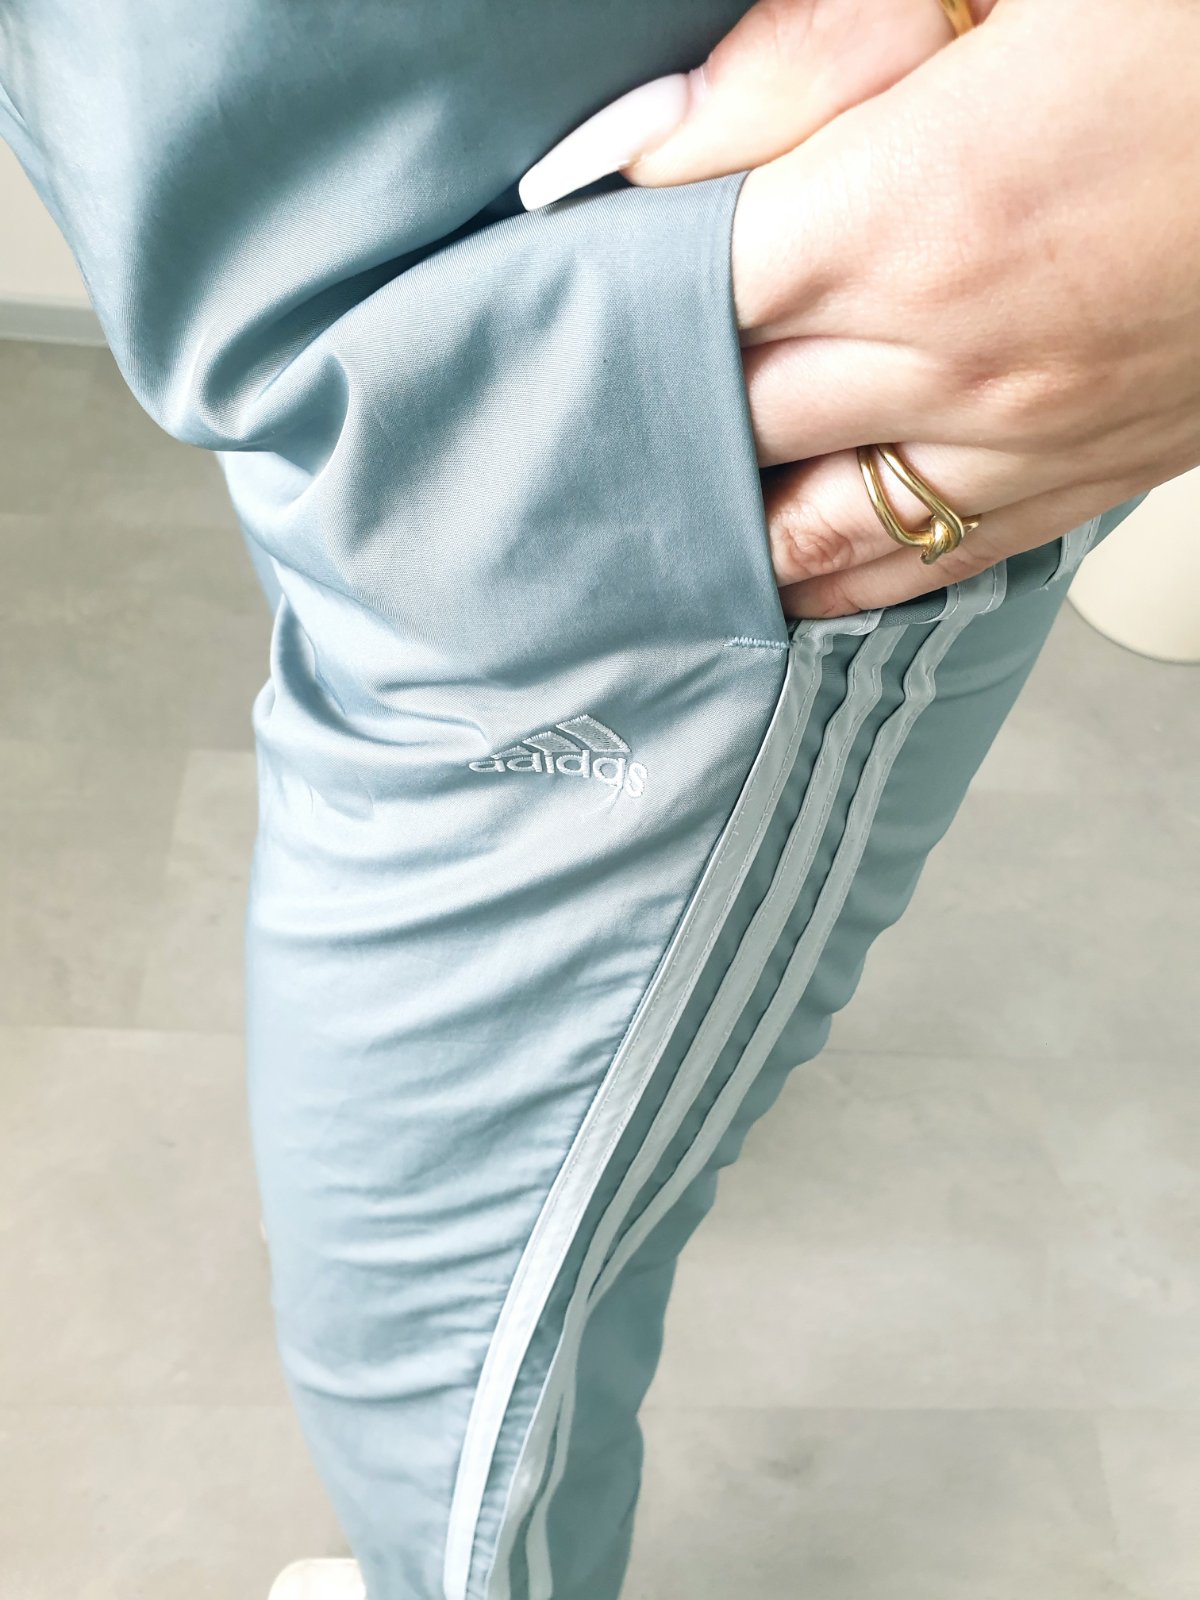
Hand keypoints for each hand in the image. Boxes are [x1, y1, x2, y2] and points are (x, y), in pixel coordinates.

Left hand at [525, 0, 1199, 618]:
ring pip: (805, 530)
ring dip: (711, 527)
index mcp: (915, 206)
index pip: (677, 288)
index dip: (588, 295)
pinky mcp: (1081, 480)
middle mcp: (952, 354)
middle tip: (551, 420)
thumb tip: (644, 141)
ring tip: (630, 523)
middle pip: (721, 420)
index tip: (528, 301)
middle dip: (631, 418)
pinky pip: (919, 563)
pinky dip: (827, 579)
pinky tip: (769, 576)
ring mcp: (1020, 439)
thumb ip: (813, 53)